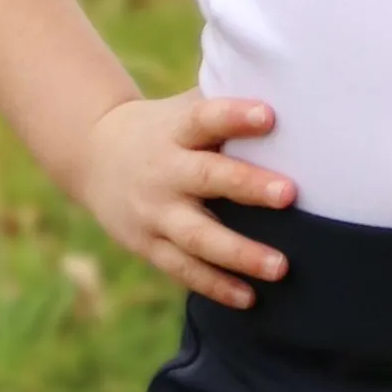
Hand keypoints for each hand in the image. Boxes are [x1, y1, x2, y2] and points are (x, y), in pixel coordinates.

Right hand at [74, 91, 296, 308]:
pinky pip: (184, 270)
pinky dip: (216, 286)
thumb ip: (228, 103)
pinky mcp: (149, 245)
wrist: (96, 154)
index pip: (205, 118)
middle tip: (290, 194)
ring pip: (197, 236)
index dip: (235, 116)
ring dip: (240, 254)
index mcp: (176, 130)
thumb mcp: (187, 107)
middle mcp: (164, 171)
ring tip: (281, 266)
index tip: (270, 115)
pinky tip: (250, 298)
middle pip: (206, 178)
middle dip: (249, 186)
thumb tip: (295, 93)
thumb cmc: (169, 126)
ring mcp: (155, 212)